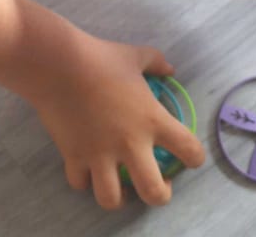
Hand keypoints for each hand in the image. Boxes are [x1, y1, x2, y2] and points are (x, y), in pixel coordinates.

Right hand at [27, 35, 205, 208]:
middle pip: (154, 192)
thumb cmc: (102, 58)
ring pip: (112, 199)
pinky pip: (80, 183)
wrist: (60, 65)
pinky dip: (85, 180)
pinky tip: (88, 168)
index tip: (191, 158)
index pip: (188, 149)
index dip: (195, 158)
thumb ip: (156, 63)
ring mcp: (100, 155)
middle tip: (158, 184)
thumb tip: (171, 70)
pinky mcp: (74, 156)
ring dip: (119, 196)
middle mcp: (130, 144)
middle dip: (161, 194)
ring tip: (121, 185)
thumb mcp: (136, 56)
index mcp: (151, 120)